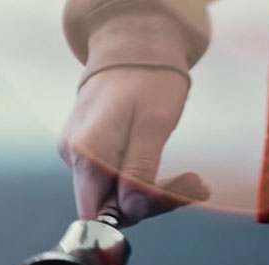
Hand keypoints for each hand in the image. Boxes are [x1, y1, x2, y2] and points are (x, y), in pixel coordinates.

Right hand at [57, 67, 209, 226]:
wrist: (132, 48)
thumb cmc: (148, 79)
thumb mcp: (155, 124)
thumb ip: (140, 170)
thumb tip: (132, 210)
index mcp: (86, 151)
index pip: (97, 211)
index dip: (133, 213)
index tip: (172, 197)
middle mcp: (73, 156)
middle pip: (106, 205)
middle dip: (152, 200)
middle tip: (194, 184)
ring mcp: (76, 154)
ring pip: (111, 193)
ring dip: (151, 190)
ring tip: (191, 179)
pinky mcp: (85, 152)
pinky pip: (111, 178)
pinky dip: (139, 177)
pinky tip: (165, 166)